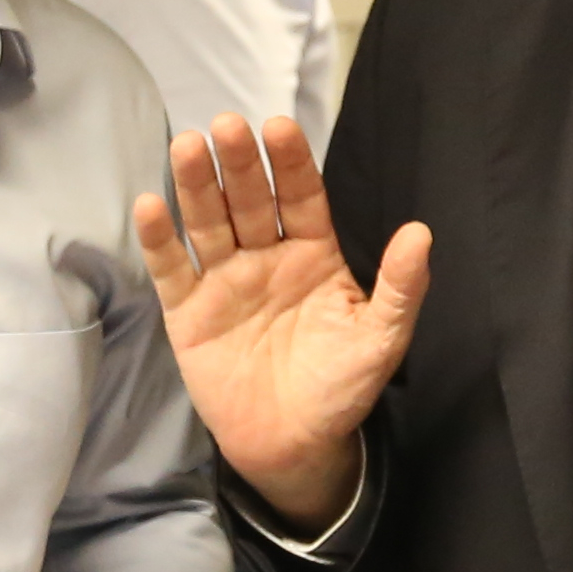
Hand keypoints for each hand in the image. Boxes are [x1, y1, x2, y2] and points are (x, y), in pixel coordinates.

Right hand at [131, 117, 427, 528]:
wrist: (294, 445)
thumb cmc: (342, 388)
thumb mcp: (381, 338)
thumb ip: (399, 287)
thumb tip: (421, 233)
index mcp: (312, 253)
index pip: (300, 196)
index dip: (290, 163)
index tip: (279, 127)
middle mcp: (265, 256)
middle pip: (248, 199)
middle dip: (238, 164)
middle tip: (226, 126)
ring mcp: (224, 280)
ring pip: (207, 222)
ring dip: (195, 185)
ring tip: (186, 146)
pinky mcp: (188, 312)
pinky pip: (171, 269)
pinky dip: (158, 239)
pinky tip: (150, 206)